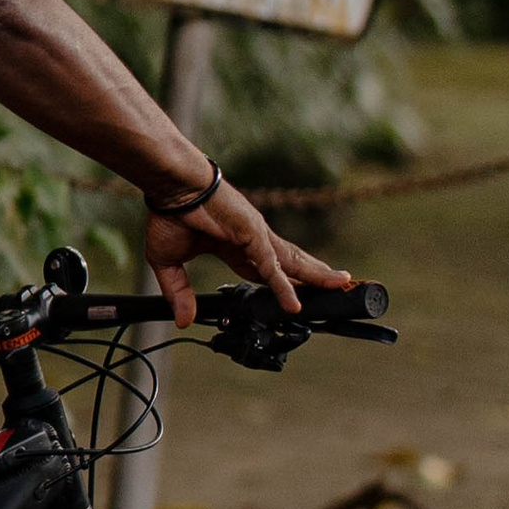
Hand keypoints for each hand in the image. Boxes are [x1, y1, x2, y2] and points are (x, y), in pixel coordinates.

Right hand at [140, 179, 349, 321]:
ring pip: (291, 264)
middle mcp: (252, 241)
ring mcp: (256, 238)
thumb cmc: (169, 214)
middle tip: (335, 288)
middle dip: (312, 277)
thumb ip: (179, 292)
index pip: (265, 271)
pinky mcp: (253, 236)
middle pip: (290, 265)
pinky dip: (284, 287)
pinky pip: (271, 268)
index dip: (282, 285)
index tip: (294, 298)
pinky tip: (294, 303)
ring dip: (315, 277)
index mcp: (235, 246)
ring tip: (340, 287)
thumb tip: (183, 320)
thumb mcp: (168, 263)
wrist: (171, 188)